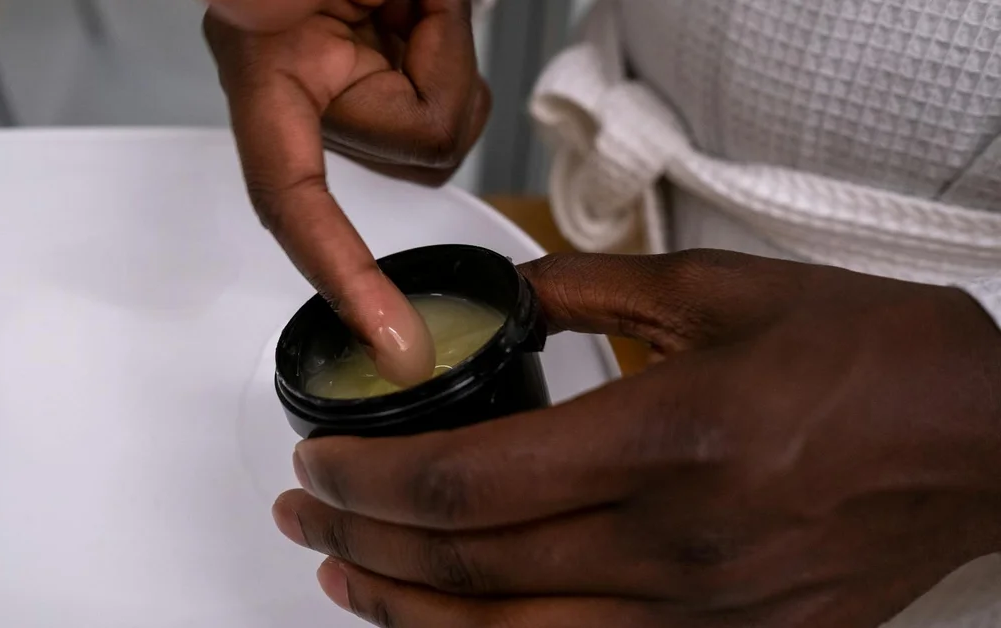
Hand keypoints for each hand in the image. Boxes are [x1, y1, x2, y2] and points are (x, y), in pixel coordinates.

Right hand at [204, 0, 488, 384]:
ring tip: (410, 2)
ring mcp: (346, 94)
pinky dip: (454, 62)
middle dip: (434, 84)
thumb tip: (443, 107)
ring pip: (439, 145)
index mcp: (265, 62)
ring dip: (448, 68)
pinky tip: (419, 15)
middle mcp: (302, 91)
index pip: (292, 198)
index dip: (340, 274)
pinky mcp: (386, 88)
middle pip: (408, 159)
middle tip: (408, 5)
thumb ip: (405, 25)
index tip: (392, 343)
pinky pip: (451, 117)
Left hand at [273, 250, 1000, 626]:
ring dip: (405, 612)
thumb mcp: (728, 289)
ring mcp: (701, 617)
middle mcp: (676, 546)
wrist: (985, 447)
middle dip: (360, 542)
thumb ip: (595, 288)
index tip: (319, 461)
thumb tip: (509, 290)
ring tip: (342, 577)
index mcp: (670, 439)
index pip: (470, 483)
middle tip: (303, 513)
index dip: (369, 480)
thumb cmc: (874, 364)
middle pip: (469, 568)